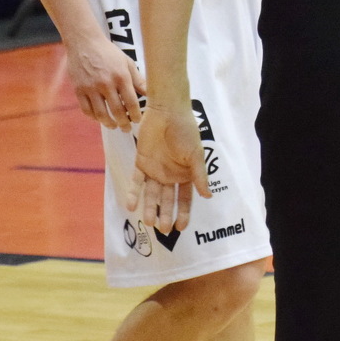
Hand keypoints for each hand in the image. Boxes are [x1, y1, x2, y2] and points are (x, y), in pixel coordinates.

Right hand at [64, 37, 145, 130]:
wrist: (84, 42)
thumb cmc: (108, 52)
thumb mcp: (127, 62)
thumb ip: (138, 80)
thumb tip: (150, 93)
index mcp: (121, 76)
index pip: (131, 102)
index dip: (136, 115)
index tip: (138, 120)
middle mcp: (106, 83)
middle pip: (117, 111)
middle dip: (124, 123)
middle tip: (127, 128)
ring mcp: (91, 88)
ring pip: (101, 114)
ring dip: (109, 123)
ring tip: (114, 125)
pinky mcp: (79, 90)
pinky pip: (87, 110)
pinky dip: (94, 117)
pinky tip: (100, 118)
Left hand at [126, 104, 210, 232]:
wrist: (167, 111)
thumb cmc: (185, 130)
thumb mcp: (196, 154)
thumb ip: (199, 175)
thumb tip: (208, 196)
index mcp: (185, 174)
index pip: (185, 198)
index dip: (184, 212)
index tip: (181, 227)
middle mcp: (170, 175)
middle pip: (167, 199)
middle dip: (166, 214)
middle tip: (163, 230)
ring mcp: (155, 169)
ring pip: (152, 193)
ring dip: (150, 207)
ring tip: (149, 221)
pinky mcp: (141, 162)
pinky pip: (137, 181)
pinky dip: (134, 193)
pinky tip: (131, 206)